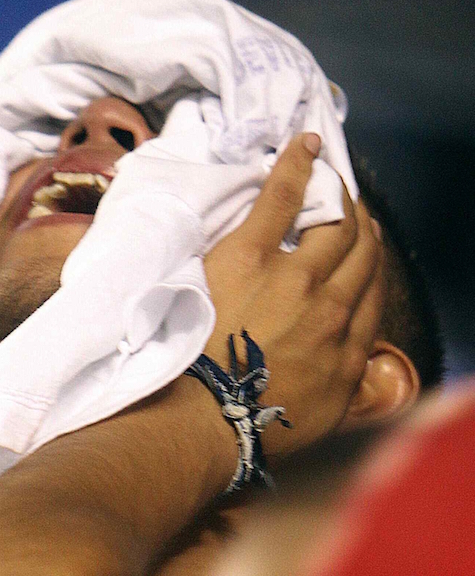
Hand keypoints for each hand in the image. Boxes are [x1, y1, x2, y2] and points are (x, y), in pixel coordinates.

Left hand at [203, 134, 383, 459]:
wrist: (203, 424)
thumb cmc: (250, 431)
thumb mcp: (316, 421)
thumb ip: (339, 387)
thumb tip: (345, 367)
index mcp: (347, 351)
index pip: (372, 297)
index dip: (369, 268)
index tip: (363, 253)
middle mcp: (333, 309)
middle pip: (362, 254)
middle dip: (362, 226)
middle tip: (352, 209)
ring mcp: (295, 278)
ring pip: (335, 224)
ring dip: (339, 198)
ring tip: (333, 181)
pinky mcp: (252, 255)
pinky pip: (284, 198)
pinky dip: (298, 166)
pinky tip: (306, 144)